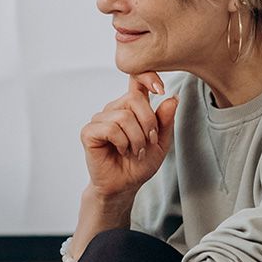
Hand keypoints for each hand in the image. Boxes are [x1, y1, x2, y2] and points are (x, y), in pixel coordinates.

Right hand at [82, 73, 178, 199]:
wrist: (125, 186)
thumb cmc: (139, 164)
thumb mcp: (161, 142)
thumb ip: (166, 120)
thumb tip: (172, 97)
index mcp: (130, 107)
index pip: (136, 80)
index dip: (147, 75)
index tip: (160, 88)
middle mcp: (114, 109)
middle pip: (134, 99)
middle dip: (148, 123)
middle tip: (149, 142)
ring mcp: (100, 119)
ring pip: (124, 116)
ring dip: (136, 138)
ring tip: (136, 151)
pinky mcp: (89, 132)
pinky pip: (110, 128)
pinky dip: (122, 142)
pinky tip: (122, 151)